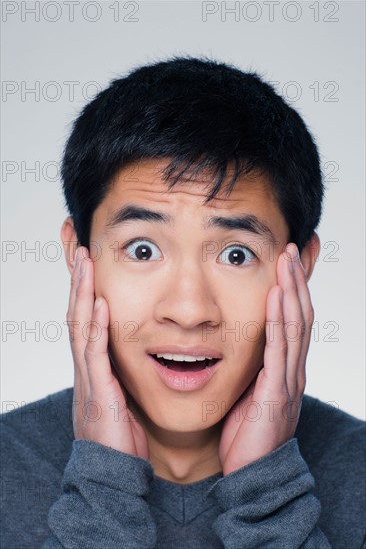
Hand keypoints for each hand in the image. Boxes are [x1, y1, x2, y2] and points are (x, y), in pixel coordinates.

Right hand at [66, 246, 148, 459]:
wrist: (112, 474)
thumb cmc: (121, 436)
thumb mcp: (123, 394)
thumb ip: (123, 369)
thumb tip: (133, 350)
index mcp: (94, 365)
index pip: (85, 317)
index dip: (84, 287)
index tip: (86, 258)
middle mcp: (87, 367)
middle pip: (77, 314)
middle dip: (77, 279)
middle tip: (77, 245)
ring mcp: (89, 379)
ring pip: (80, 328)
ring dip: (82, 293)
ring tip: (85, 262)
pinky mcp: (99, 394)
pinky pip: (94, 356)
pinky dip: (95, 328)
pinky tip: (98, 304)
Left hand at [219, 243, 313, 474]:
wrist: (252, 474)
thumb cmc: (246, 433)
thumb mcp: (248, 391)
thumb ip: (251, 366)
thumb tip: (241, 343)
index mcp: (284, 368)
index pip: (293, 320)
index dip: (294, 289)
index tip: (290, 260)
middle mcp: (291, 369)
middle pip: (300, 315)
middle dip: (297, 280)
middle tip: (293, 247)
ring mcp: (287, 380)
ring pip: (296, 326)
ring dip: (292, 290)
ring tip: (287, 260)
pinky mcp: (277, 392)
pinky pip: (280, 350)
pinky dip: (280, 320)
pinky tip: (277, 296)